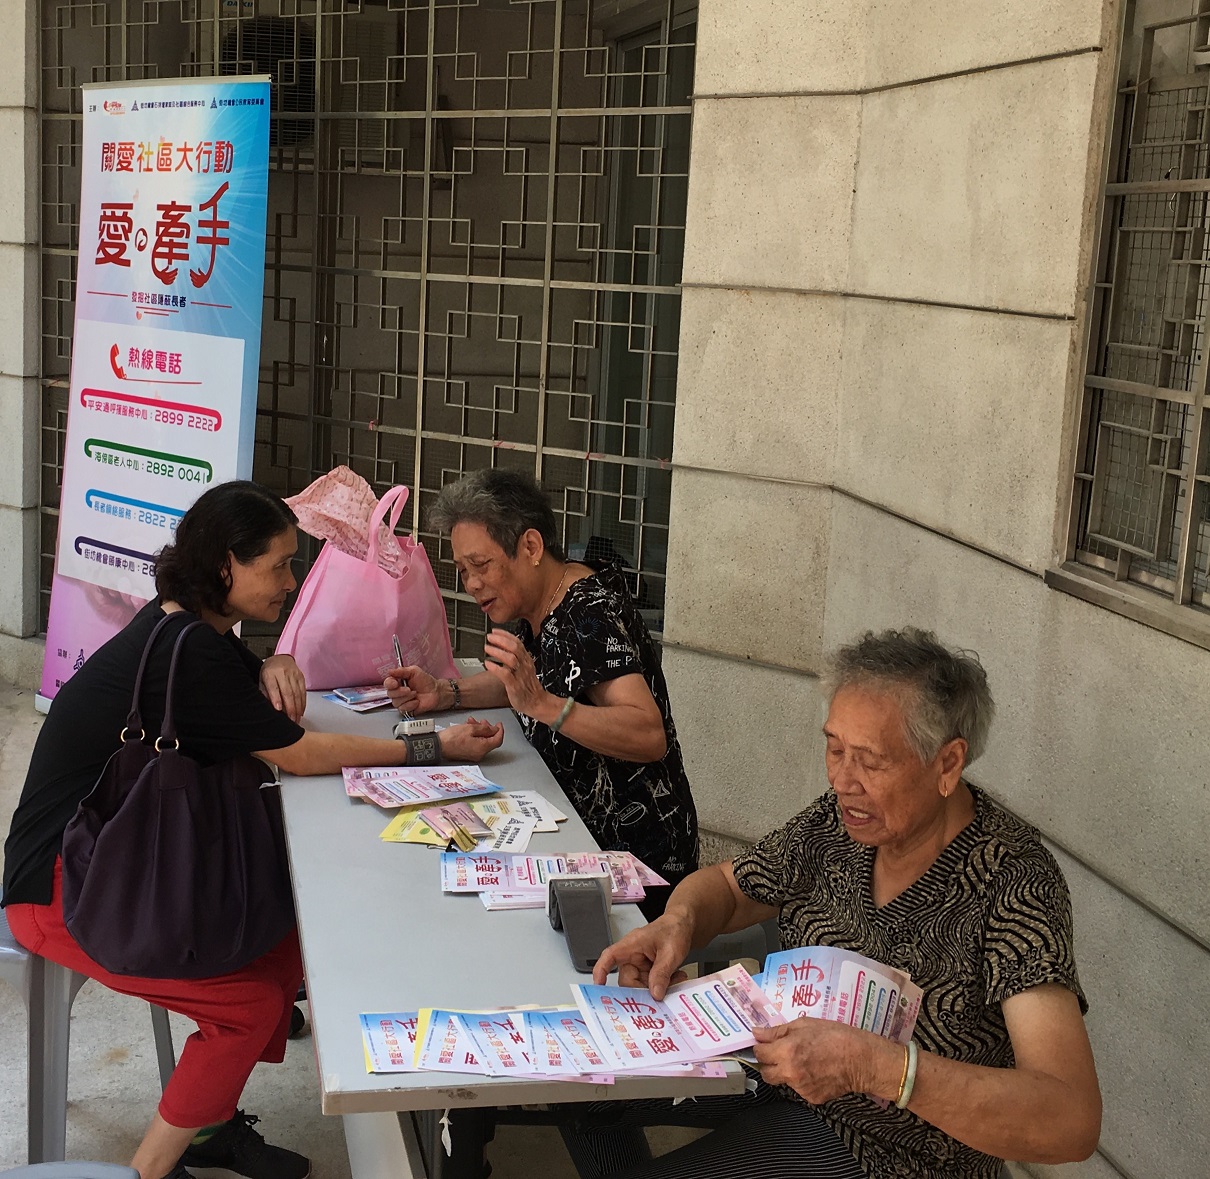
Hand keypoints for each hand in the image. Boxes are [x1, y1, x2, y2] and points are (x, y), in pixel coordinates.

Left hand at [260, 654, 306, 722]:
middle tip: (290, 720)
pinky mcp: (301, 677)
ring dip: (298, 708)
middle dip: (290, 708)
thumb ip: (264, 693)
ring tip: (296, 719)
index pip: (274, 687)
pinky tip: (301, 711)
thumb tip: (269, 707)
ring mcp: (294, 674)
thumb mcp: (261, 681)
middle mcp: (283, 673)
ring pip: (297, 693)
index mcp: (270, 673)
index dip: (276, 698)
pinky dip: (303, 703)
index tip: (278, 709)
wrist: (281, 658)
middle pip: (288, 692)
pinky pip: (303, 692)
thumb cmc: (269, 672)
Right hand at [386, 665, 441, 713]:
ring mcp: (401, 701)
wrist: (435, 692)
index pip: (387, 683)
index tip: (395, 683)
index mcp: (397, 682)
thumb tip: (390, 671)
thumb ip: (402, 671)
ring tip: (415, 694)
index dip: (389, 684)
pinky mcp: (406, 709)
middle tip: (409, 689)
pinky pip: (403, 709)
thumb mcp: (414, 671)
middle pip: (390, 694)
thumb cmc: (425, 681)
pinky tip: (416, 701)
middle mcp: (397, 692)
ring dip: (407, 698)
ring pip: (396, 702)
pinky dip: (411, 704)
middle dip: (400, 692)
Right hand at [437, 718, 503, 761]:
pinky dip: (475, 735)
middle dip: (488, 729)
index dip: (500, 730)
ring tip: (472, 723)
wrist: (437, 746)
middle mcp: (479, 754)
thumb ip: (485, 729)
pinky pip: (476, 744)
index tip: (499, 724)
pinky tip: (468, 729)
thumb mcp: (470, 728)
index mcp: (482, 748)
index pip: (498, 739)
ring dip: (479, 730)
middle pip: (490, 740)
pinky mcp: (467, 754)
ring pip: (482, 741)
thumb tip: (494, 729)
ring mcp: (473, 755)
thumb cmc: (451, 738)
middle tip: (483, 722)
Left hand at [483, 629, 550, 717]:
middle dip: (501, 640)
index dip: (506, 635)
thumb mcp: (524, 668)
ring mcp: (520, 675)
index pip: (517, 642)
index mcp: (526, 660)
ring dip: (498, 651)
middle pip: (515, 647)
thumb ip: (516, 657)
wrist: (537, 702)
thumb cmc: (528, 686)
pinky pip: (505, 675)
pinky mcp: (515, 686)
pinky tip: (488, 664)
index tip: (495, 631)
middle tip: (489, 637)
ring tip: (487, 648)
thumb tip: (503, 647)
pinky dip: (495, 668)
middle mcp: (524, 665)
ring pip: (511, 659)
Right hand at [591, 912, 693, 998]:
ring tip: (675, 979)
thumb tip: (655, 994)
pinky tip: (675, 978)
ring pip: (640, 986)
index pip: (610, 956)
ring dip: (657, 988)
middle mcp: (632, 956)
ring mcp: (640, 964)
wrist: (683, 925)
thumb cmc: (674, 928)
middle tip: (660, 993)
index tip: (598, 985)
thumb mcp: (671, 951)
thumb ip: (662, 972)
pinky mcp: (648, 970)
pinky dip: (663, 985)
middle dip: (644, 990)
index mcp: (632, 945)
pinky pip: (650, 984)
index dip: (601, 971)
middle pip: (627, 980)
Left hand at [752, 1018, 889, 1103]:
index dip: (760, 1047)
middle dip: (768, 1064)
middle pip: (766, 1074)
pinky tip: (816, 1071)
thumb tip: (756, 1033)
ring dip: (787, 1071)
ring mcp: (801, 1088)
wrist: (861, 1059)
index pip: (759, 1054)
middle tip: (779, 1054)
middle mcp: (790, 1073)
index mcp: (786, 1051)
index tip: (766, 1044)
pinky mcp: (811, 1098)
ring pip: (783, 1081)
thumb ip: (777, 1031)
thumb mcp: (804, 1024)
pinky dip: (803, 1080)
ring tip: (805, 1060)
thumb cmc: (834, 1036)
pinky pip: (799, 1089)